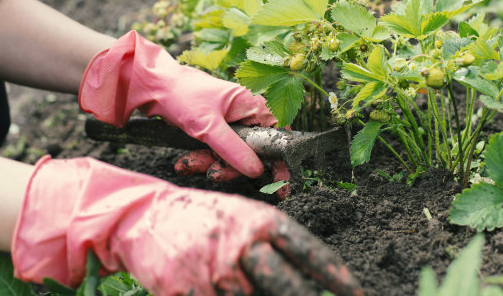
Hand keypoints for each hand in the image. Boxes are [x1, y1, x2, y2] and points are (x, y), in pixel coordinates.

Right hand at [11, 156, 361, 295]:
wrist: (145, 214)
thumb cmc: (201, 214)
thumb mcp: (240, 215)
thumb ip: (269, 240)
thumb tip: (303, 273)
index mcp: (259, 220)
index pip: (307, 250)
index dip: (335, 274)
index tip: (357, 292)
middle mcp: (241, 243)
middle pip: (286, 283)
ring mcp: (214, 269)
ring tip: (249, 287)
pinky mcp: (186, 289)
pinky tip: (227, 294)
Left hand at [79, 31, 276, 177]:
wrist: (153, 87)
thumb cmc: (183, 96)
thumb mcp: (208, 127)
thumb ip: (233, 150)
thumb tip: (257, 171)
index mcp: (253, 106)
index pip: (278, 138)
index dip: (280, 163)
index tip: (280, 187)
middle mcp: (246, 115)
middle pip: (254, 152)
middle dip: (231, 166)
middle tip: (213, 173)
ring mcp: (231, 123)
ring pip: (233, 155)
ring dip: (211, 164)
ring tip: (188, 164)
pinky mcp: (216, 130)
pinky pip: (217, 152)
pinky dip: (203, 159)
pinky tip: (185, 162)